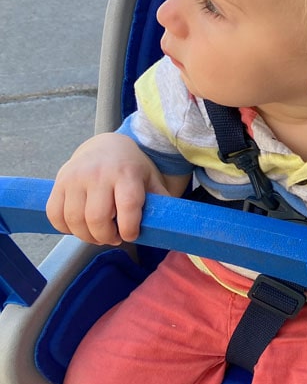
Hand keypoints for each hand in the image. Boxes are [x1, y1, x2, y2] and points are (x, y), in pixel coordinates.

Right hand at [46, 133, 180, 245]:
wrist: (106, 145)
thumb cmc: (132, 168)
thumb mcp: (151, 179)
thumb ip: (160, 200)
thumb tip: (175, 225)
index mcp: (127, 174)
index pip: (128, 207)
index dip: (129, 229)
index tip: (131, 235)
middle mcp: (99, 174)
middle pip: (97, 218)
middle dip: (106, 237)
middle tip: (114, 238)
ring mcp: (76, 177)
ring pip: (74, 220)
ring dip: (86, 236)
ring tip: (99, 234)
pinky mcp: (59, 182)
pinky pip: (55, 214)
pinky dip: (65, 228)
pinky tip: (79, 227)